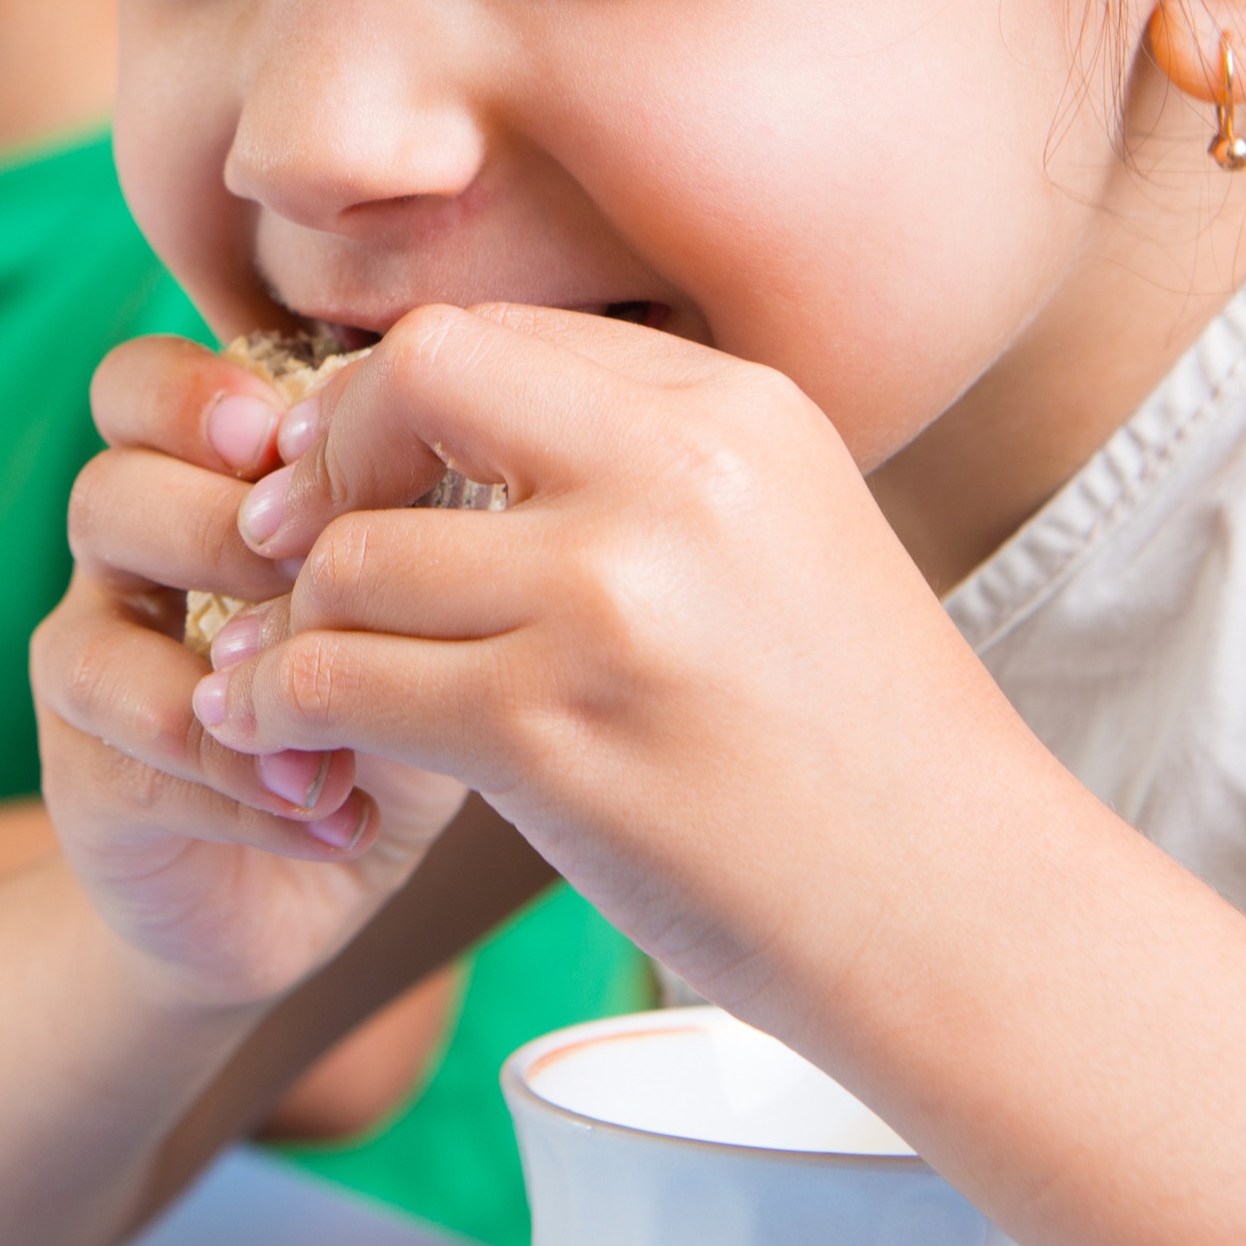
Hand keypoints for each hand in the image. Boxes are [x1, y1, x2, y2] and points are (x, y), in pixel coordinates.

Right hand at [36, 335, 466, 1015]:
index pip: (141, 388)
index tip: (286, 439)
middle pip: (109, 488)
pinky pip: (137, 755)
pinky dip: (247, 786)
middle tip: (316, 578)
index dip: (195, 397)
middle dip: (219, 525)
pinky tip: (341, 815)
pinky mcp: (87, 776)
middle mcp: (126, 558)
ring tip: (337, 723)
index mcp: (195, 485)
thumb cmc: (382, 712)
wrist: (300, 890)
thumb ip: (421, 528)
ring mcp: (95, 664)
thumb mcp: (418, 608)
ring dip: (228, 663)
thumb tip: (485, 462)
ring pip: (95, 633)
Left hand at [196, 304, 1035, 1009]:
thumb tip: (439, 416)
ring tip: (292, 677)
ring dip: (299, 625)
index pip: (494, 331)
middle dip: (330, 457)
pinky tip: (292, 743)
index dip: (395, 401)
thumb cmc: (860, 744)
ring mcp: (608, 601)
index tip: (363, 475)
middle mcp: (673, 476)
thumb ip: (637, 465)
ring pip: (349, 554)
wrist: (961, 914)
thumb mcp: (784, 534)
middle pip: (411, 376)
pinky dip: (285, 713)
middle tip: (301, 545)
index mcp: (735, 410)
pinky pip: (338, 682)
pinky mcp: (550, 734)